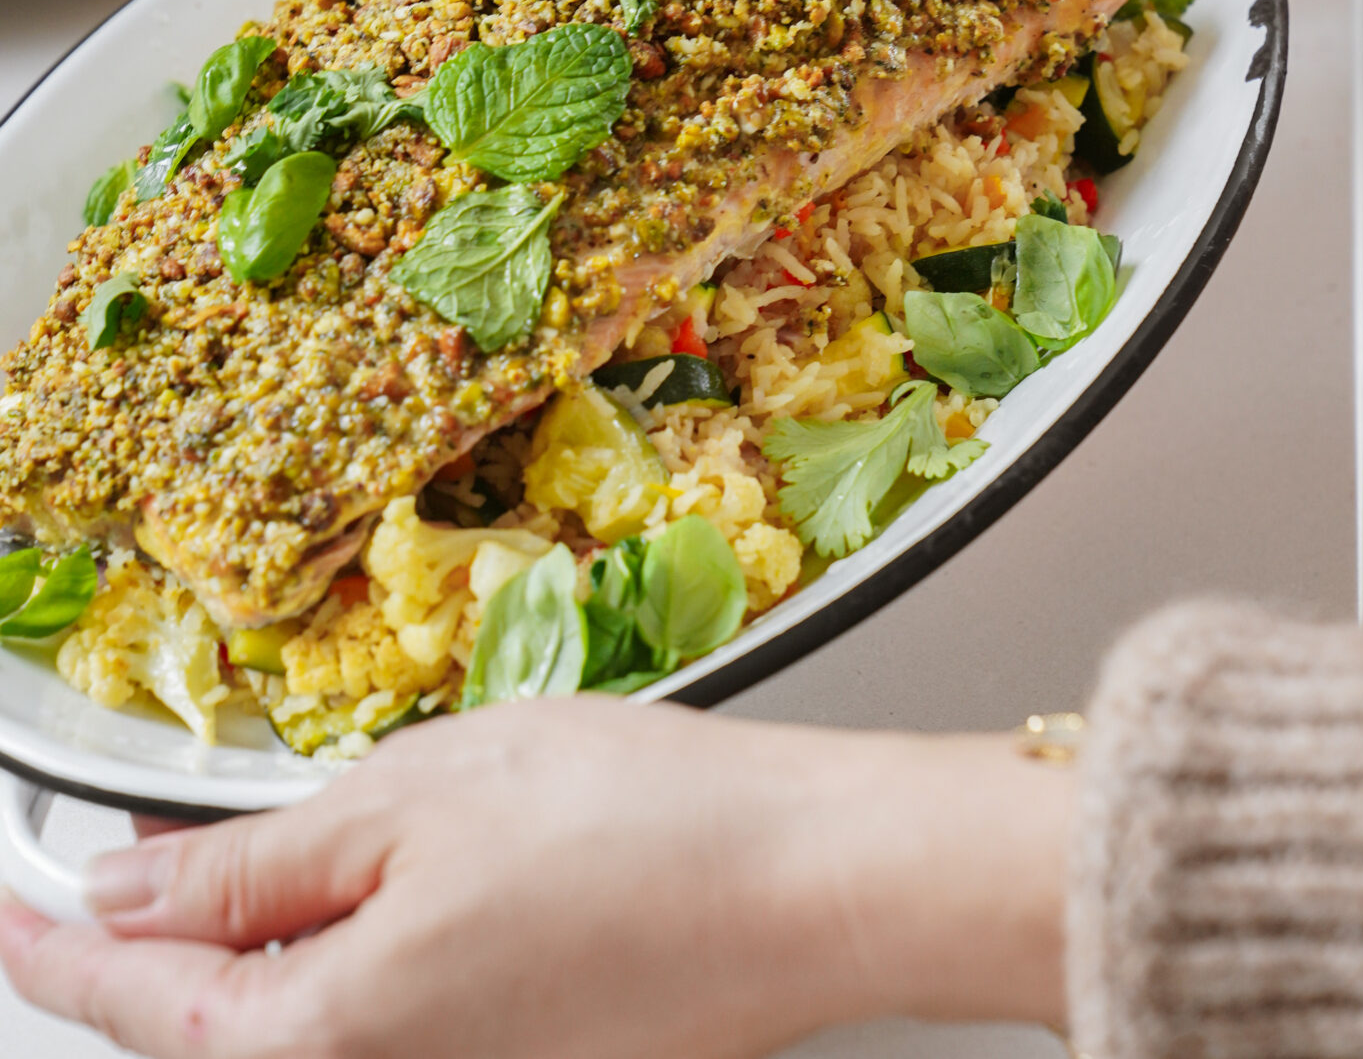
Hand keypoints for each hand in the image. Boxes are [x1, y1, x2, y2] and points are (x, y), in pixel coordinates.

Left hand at [0, 702, 1070, 1058]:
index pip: (138, 1002)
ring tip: (196, 872)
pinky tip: (337, 889)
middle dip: (134, 952)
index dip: (51, 946)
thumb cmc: (642, 829)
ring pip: (293, 1022)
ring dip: (236, 949)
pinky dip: (328, 955)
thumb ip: (258, 861)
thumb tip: (130, 893)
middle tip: (79, 876)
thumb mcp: (420, 798)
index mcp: (333, 1030)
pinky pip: (374, 1015)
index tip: (3, 902)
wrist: (812, 881)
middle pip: (210, 1030)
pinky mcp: (517, 1053)